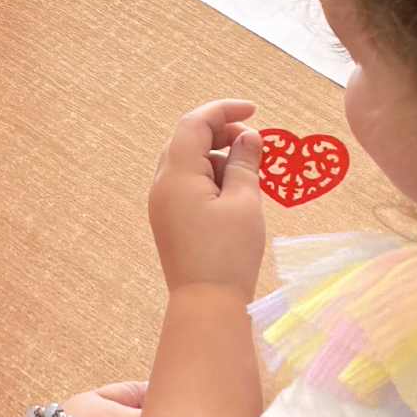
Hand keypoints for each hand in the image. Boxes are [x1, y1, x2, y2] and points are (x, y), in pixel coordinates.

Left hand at [148, 99, 265, 298]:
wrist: (206, 306)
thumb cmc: (229, 253)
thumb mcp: (244, 202)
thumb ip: (244, 163)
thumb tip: (248, 137)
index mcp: (176, 174)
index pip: (194, 123)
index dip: (223, 110)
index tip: (254, 111)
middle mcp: (162, 185)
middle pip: (186, 139)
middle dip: (220, 133)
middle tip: (253, 142)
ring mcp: (162, 204)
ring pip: (186, 162)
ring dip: (216, 157)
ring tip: (248, 173)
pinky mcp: (168, 221)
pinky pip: (186, 184)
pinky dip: (209, 177)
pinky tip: (234, 193)